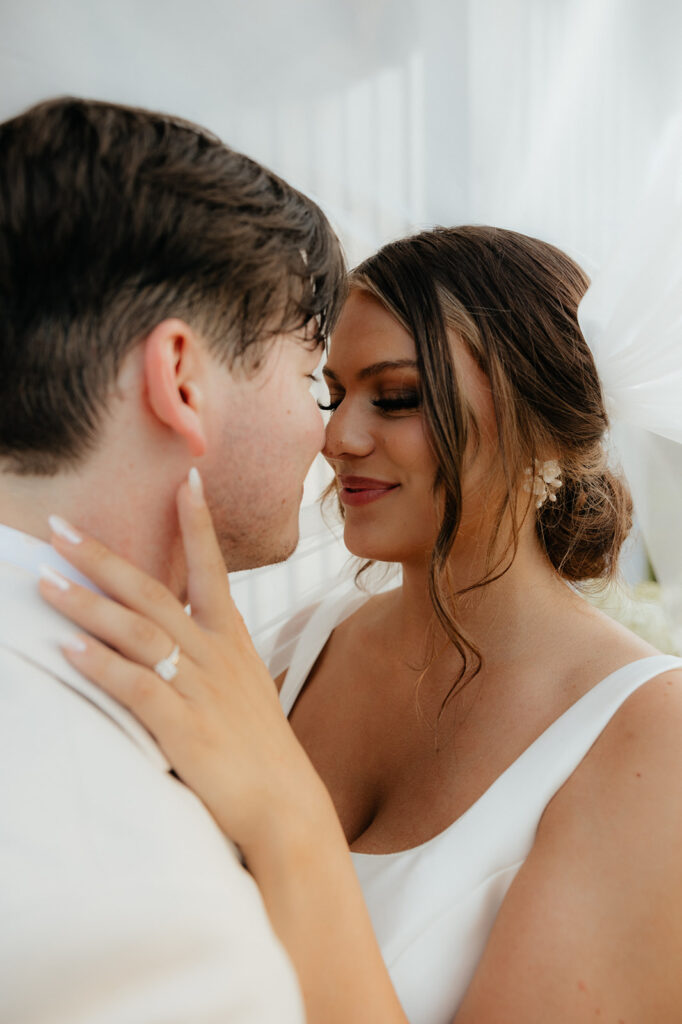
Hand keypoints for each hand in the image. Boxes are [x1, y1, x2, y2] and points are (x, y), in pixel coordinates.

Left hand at [39, 469, 313, 855]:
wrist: (287, 807)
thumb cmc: (262, 751)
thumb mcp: (245, 690)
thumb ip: (212, 658)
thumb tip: (181, 641)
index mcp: (232, 642)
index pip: (212, 569)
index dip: (197, 523)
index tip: (185, 479)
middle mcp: (216, 655)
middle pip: (154, 592)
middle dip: (104, 557)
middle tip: (60, 528)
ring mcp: (201, 689)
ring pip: (139, 632)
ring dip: (89, 604)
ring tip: (46, 582)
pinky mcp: (185, 727)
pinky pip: (138, 687)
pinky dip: (102, 666)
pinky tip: (69, 651)